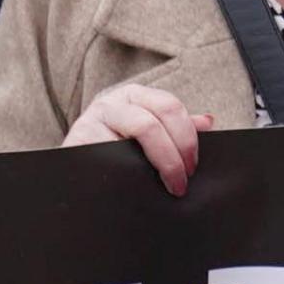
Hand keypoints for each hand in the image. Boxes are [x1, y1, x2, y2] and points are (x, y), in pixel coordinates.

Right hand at [61, 80, 216, 194]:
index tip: (192, 167)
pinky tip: (136, 185)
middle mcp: (113, 102)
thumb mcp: (146, 133)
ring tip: (166, 187)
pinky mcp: (78, 139)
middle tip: (180, 182)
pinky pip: (110, 156)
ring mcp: (92, 119)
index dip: (187, 139)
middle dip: (173, 157)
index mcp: (135, 96)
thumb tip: (208, 121)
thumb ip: (174, 127)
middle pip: (153, 123)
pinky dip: (129, 172)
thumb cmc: (116, 149)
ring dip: (158, 164)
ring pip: (136, 135)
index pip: (170, 107)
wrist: (75, 168)